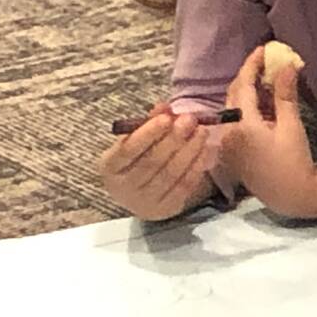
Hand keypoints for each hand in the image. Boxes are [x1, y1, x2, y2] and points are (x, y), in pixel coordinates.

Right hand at [98, 104, 217, 221]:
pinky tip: (206, 149)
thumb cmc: (140, 155)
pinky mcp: (165, 209)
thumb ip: (151, 121)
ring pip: (170, 174)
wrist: (142, 189)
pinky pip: (184, 186)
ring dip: (189, 150)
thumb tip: (164, 107)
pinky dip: (197, 166)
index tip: (167, 117)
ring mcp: (143, 202)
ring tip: (202, 131)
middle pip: (151, 162)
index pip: (127, 150)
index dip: (148, 134)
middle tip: (190, 119)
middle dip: (174, 139)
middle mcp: (122, 188)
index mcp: (110, 167)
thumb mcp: (138, 138)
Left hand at [222, 44, 316, 219]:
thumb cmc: (293, 161)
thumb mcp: (291, 125)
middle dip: (248, 74)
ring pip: (233, 106)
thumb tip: (287, 64)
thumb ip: (285, 94)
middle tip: (266, 59)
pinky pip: (235, 119)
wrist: (289, 195)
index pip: (243, 86)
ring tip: (267, 75)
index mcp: (241, 126)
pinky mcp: (231, 150)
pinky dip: (247, 105)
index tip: (264, 49)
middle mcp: (227, 132)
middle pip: (234, 95)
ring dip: (248, 89)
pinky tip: (263, 99)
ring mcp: (227, 143)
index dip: (252, 65)